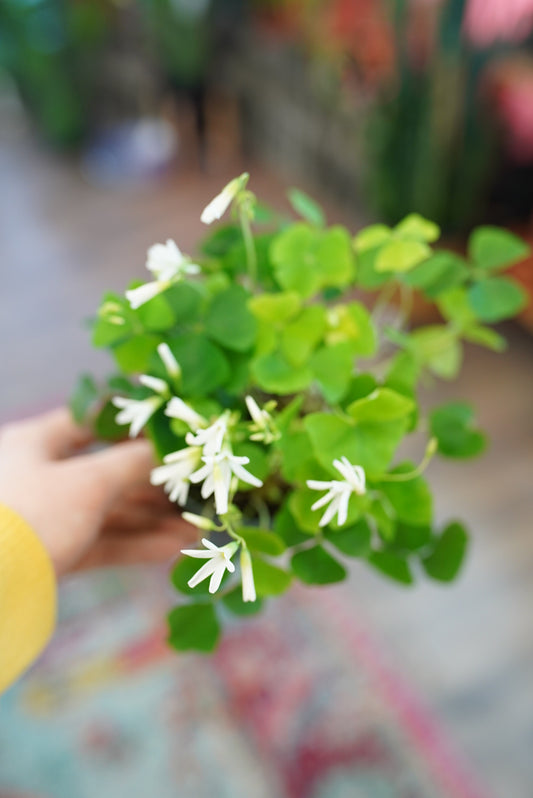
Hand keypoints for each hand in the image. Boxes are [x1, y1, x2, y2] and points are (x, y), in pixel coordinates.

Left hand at [0, 408, 195, 575]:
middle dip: (154, 486)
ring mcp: (45, 518)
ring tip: (196, 528)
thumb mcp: (88, 482)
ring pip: (107, 512)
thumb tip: (165, 449)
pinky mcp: (52, 554)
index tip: (169, 436)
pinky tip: (174, 548)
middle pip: (105, 473)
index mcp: (34, 443)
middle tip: (194, 492)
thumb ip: (132, 463)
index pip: (88, 422)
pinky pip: (100, 542)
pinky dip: (135, 544)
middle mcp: (38, 477)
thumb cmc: (33, 517)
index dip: (130, 427)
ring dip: (152, 519)